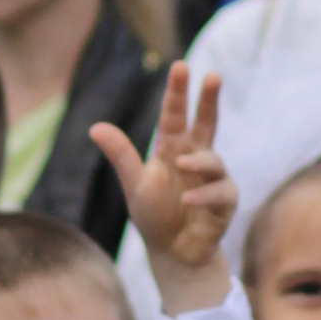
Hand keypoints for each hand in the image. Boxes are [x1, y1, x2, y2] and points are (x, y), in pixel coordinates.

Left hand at [90, 64, 235, 309]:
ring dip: (199, 161)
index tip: (180, 66)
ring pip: (212, 160)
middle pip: (206, 122)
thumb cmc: (153, 214)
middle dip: (209, 99)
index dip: (177, 92)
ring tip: (181, 164)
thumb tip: (95, 127)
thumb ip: (120, 156)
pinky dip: (203, 196)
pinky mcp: (224, 201)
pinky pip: (219, 192)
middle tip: (213, 75)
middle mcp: (195, 157)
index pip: (175, 114)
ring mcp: (213, 178)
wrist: (173, 253)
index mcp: (172, 148)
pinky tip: (188, 202)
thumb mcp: (134, 183)